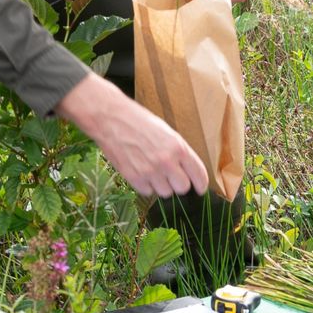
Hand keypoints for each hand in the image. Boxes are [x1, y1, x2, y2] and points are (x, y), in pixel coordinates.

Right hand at [53, 73, 208, 199]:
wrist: (111, 120)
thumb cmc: (139, 122)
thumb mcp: (167, 132)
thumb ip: (179, 152)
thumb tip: (187, 171)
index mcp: (178, 148)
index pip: (198, 174)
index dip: (201, 184)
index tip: (200, 188)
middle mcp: (166, 162)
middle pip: (182, 188)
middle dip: (179, 184)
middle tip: (172, 176)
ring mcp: (150, 172)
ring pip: (165, 192)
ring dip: (162, 185)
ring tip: (153, 170)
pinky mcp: (134, 178)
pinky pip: (148, 192)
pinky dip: (146, 185)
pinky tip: (141, 171)